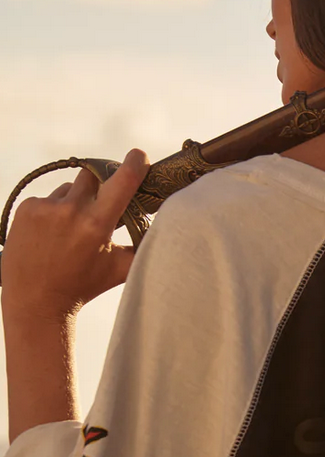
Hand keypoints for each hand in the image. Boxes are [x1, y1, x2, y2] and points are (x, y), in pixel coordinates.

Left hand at [0, 149, 149, 322]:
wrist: (35, 301)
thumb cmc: (81, 288)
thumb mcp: (117, 271)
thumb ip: (141, 250)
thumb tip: (165, 233)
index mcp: (96, 224)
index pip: (121, 181)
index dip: (134, 164)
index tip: (139, 155)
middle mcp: (70, 211)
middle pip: (94, 176)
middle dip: (100, 185)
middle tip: (100, 203)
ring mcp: (46, 207)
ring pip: (69, 189)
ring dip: (75, 202)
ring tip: (69, 232)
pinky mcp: (27, 208)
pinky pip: (47, 199)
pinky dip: (53, 212)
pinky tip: (50, 235)